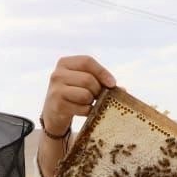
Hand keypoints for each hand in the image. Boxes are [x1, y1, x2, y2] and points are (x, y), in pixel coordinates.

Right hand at [38, 56, 116, 176]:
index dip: (102, 72)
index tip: (112, 83)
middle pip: (88, 79)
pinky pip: (82, 108)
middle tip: (98, 97)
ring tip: (88, 103)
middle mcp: (57, 74)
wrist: (53, 115)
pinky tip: (83, 111)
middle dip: (98, 90)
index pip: (87, 61)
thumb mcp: (82, 84)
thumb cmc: (72, 96)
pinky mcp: (57, 105)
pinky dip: (87, 111)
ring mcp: (55, 90)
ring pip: (86, 94)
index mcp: (64, 63)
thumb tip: (123, 90)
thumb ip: (100, 82)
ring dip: (92, 101)